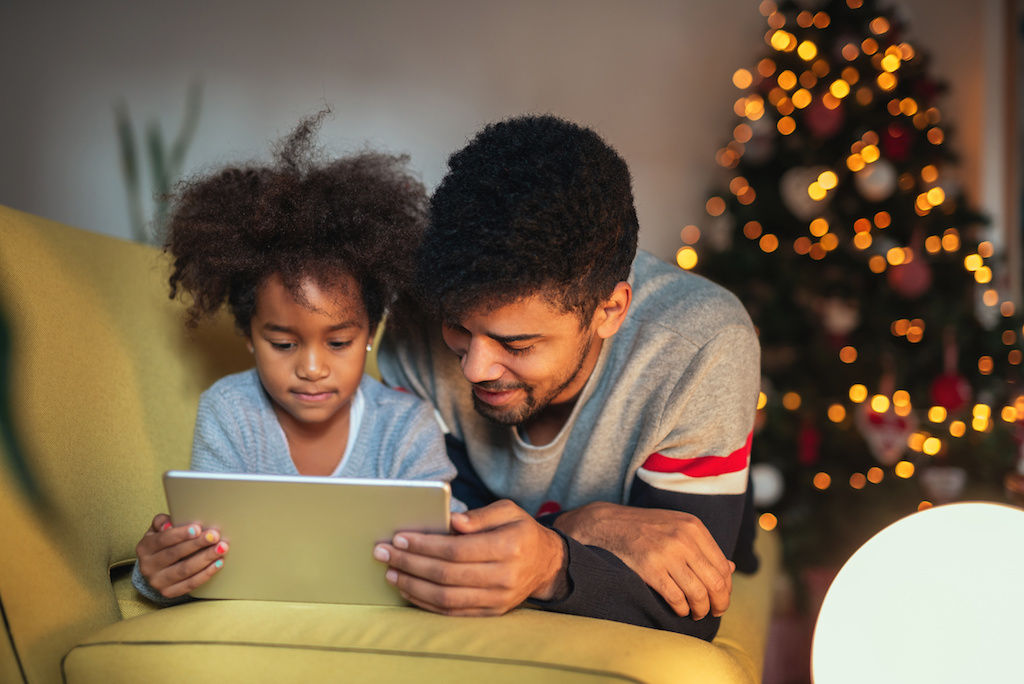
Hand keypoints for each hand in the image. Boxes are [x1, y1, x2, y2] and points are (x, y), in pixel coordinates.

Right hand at [135, 513, 228, 598]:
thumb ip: (161, 522)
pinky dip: (206, 573)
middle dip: (197, 544)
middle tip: (215, 536)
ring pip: (184, 570)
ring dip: (205, 558)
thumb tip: (169, 523)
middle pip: (175, 554)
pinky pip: (190, 584)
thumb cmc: (162, 543)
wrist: (156, 569)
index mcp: (144, 548)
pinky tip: (219, 563)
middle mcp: (148, 566)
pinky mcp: (169, 593)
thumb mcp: (157, 530)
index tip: (198, 528)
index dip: (180, 534)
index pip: (162, 540)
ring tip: (221, 548)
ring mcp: (157, 582)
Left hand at [372, 499, 566, 615]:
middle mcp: (505, 576)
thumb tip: (452, 521)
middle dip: (410, 562)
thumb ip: (480, 515)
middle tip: (383, 552)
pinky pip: (452, 612)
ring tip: (390, 571)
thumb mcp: (509, 511)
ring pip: (446, 598)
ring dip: (412, 586)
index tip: (400, 537)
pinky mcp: (491, 613)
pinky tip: (408, 589)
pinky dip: (425, 602)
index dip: (425, 545)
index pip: (457, 549)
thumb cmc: (521, 531)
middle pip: (447, 574)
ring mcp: (498, 599)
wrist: (546, 564)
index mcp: (510, 546)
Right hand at [554, 502, 732, 618]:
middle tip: (714, 612)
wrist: (607, 525)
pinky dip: (681, 610)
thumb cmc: (645, 528)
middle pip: (716, 583)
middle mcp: (683, 539)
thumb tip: (731, 569)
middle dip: (719, 604)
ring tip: (696, 613)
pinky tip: (679, 609)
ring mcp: (666, 554)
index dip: (726, 589)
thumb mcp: (678, 526)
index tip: (721, 599)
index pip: (723, 566)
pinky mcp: (650, 569)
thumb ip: (703, 547)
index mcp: (694, 527)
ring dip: (700, 610)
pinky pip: (676, 599)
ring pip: (698, 594)